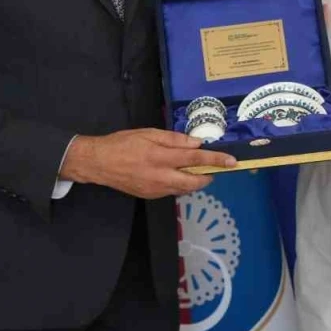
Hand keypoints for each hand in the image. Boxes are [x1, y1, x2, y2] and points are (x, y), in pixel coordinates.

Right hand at [60, 129, 236, 199]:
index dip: (215, 160)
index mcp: (160, 158)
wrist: (98, 163)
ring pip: (184, 189)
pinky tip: (174, 174)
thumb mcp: (148, 134)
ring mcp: (156, 190)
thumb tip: (196, 144)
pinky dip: (179, 183)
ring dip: (193, 180)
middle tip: (213, 168)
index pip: (195, 159)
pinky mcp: (151, 196)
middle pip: (194, 182)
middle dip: (208, 176)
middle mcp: (161, 177)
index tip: (231, 161)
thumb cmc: (122, 143)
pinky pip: (172, 191)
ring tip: (193, 169)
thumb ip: (173, 139)